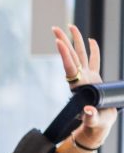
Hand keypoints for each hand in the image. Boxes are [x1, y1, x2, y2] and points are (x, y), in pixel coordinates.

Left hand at [54, 24, 114, 149]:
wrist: (97, 127)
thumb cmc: (95, 125)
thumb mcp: (94, 121)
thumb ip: (91, 116)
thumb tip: (88, 110)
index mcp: (79, 87)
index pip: (70, 67)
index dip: (64, 54)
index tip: (57, 41)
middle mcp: (81, 79)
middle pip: (71, 56)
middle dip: (64, 42)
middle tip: (55, 28)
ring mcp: (88, 77)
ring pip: (81, 55)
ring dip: (76, 41)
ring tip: (70, 26)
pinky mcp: (95, 78)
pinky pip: (94, 61)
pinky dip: (93, 50)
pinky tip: (91, 40)